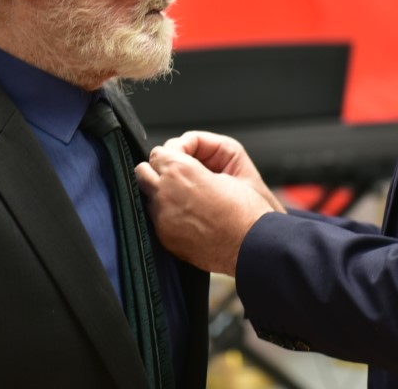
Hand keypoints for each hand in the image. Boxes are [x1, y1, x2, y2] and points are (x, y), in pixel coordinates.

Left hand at [135, 133, 278, 275]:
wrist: (254, 246)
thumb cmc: (246, 209)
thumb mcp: (230, 164)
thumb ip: (197, 154)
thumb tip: (179, 155)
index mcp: (180, 170)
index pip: (158, 152)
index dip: (173, 154)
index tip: (185, 160)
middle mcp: (165, 192)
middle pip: (143, 171)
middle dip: (159, 170)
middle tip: (181, 176)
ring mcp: (162, 217)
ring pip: (147, 195)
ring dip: (161, 192)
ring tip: (187, 198)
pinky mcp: (165, 237)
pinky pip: (156, 219)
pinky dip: (167, 214)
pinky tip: (189, 216)